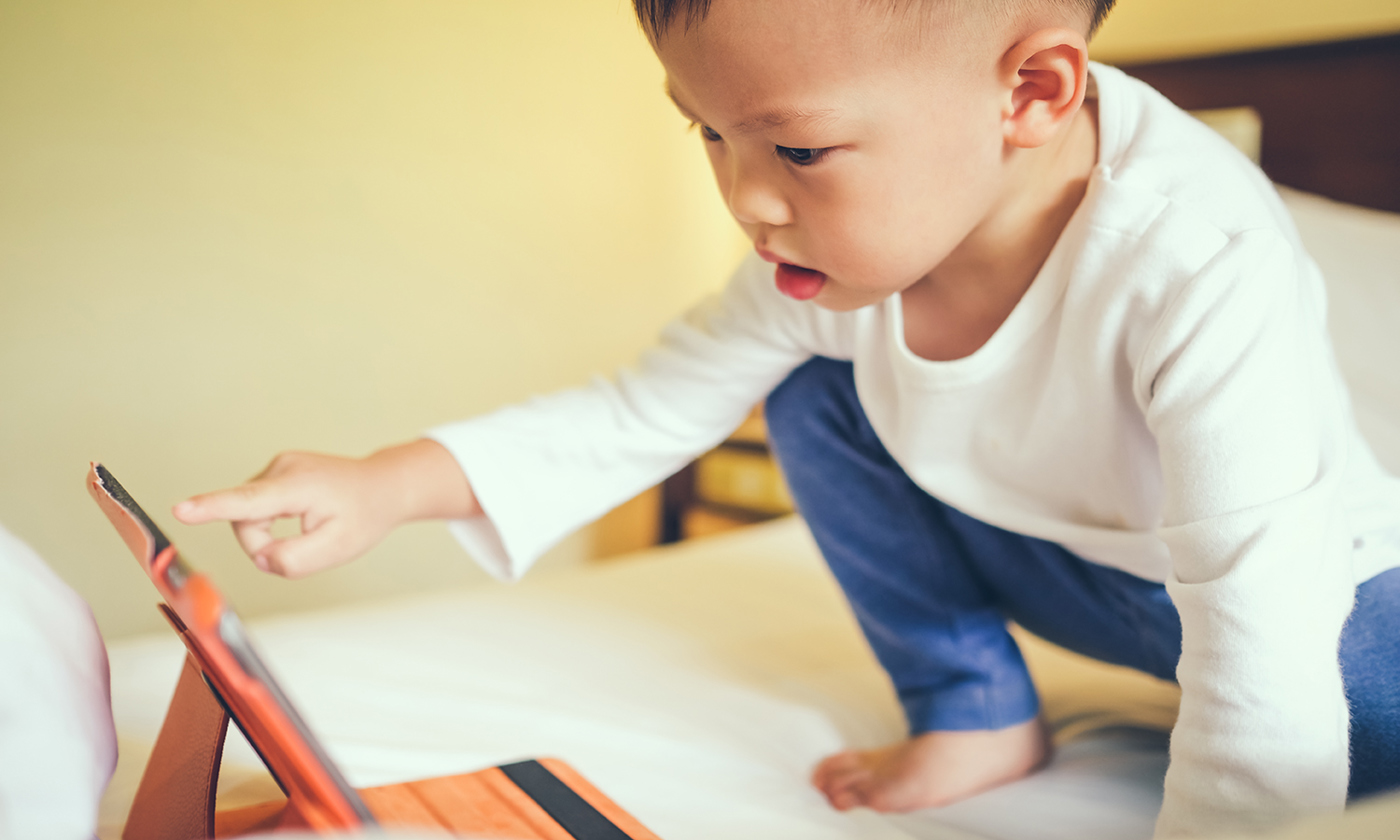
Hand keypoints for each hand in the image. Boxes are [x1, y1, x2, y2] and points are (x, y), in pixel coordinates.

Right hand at [172, 439, 477, 578]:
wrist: (381, 486)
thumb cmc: (363, 516)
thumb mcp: (337, 549)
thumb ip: (295, 560)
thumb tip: (260, 559)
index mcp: (299, 486)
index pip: (248, 501)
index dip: (212, 507)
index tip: (181, 510)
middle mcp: (284, 468)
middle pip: (245, 520)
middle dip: (264, 544)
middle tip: (300, 548)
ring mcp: (278, 465)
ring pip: (248, 514)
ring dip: (268, 533)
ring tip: (307, 529)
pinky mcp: (276, 470)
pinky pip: (257, 506)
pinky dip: (272, 521)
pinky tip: (301, 517)